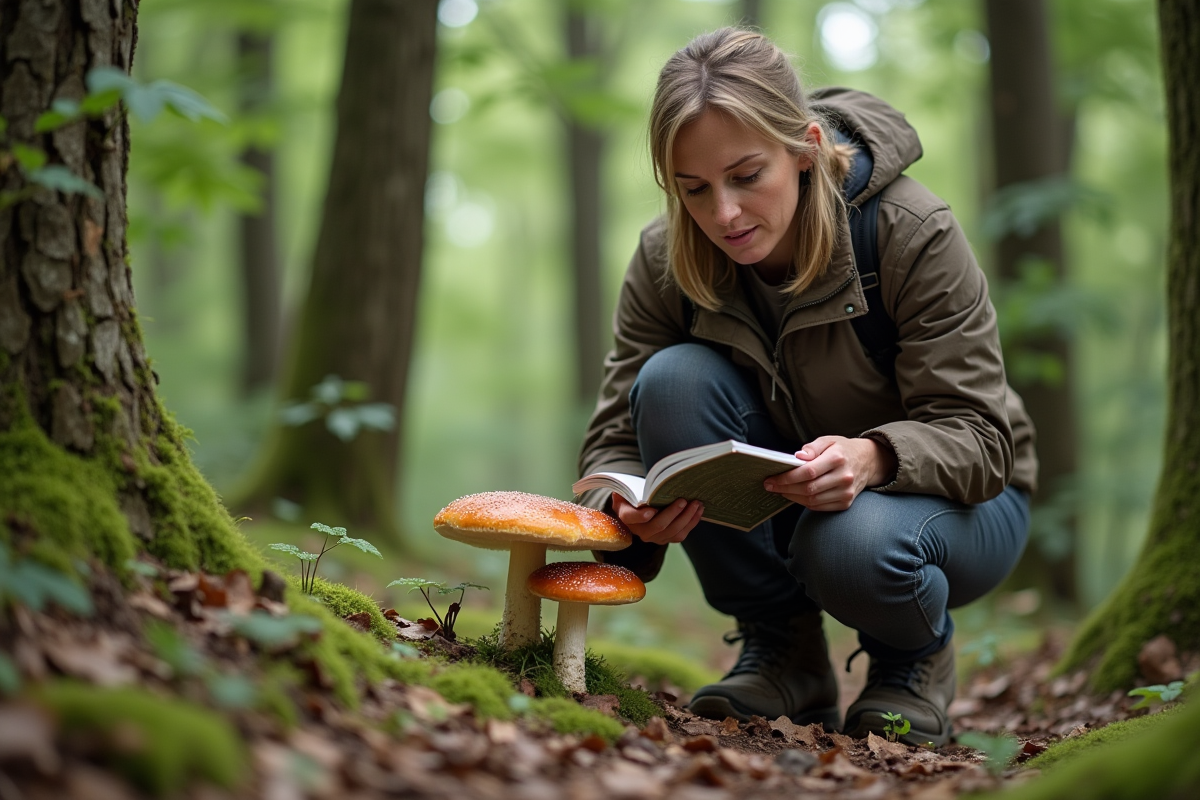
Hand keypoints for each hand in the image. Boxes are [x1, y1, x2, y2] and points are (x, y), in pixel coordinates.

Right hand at [611, 492, 703, 544]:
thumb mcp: (629, 490)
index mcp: (626, 515)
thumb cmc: (634, 495)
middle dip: (673, 513)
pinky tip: (698, 511)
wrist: (638, 508)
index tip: (651, 510)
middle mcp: (640, 530)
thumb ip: (634, 488)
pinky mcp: (666, 539)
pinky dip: (691, 523)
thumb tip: (652, 484)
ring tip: (696, 504)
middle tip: (684, 500)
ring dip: (687, 518)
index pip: (631, 517)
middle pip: (658, 525)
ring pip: (672, 531)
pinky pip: (680, 535)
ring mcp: (654, 537)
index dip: (641, 516)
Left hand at [763, 436, 896, 511]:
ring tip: (780, 490)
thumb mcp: (828, 440)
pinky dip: (804, 502)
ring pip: (812, 500)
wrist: (867, 462)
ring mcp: (846, 492)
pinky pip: (819, 507)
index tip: (771, 479)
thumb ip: (811, 448)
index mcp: (838, 458)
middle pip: (808, 488)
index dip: (787, 478)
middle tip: (770, 486)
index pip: (808, 472)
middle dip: (785, 489)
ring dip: (792, 497)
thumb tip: (797, 457)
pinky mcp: (846, 503)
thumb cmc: (842, 450)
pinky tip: (795, 495)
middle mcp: (844, 477)